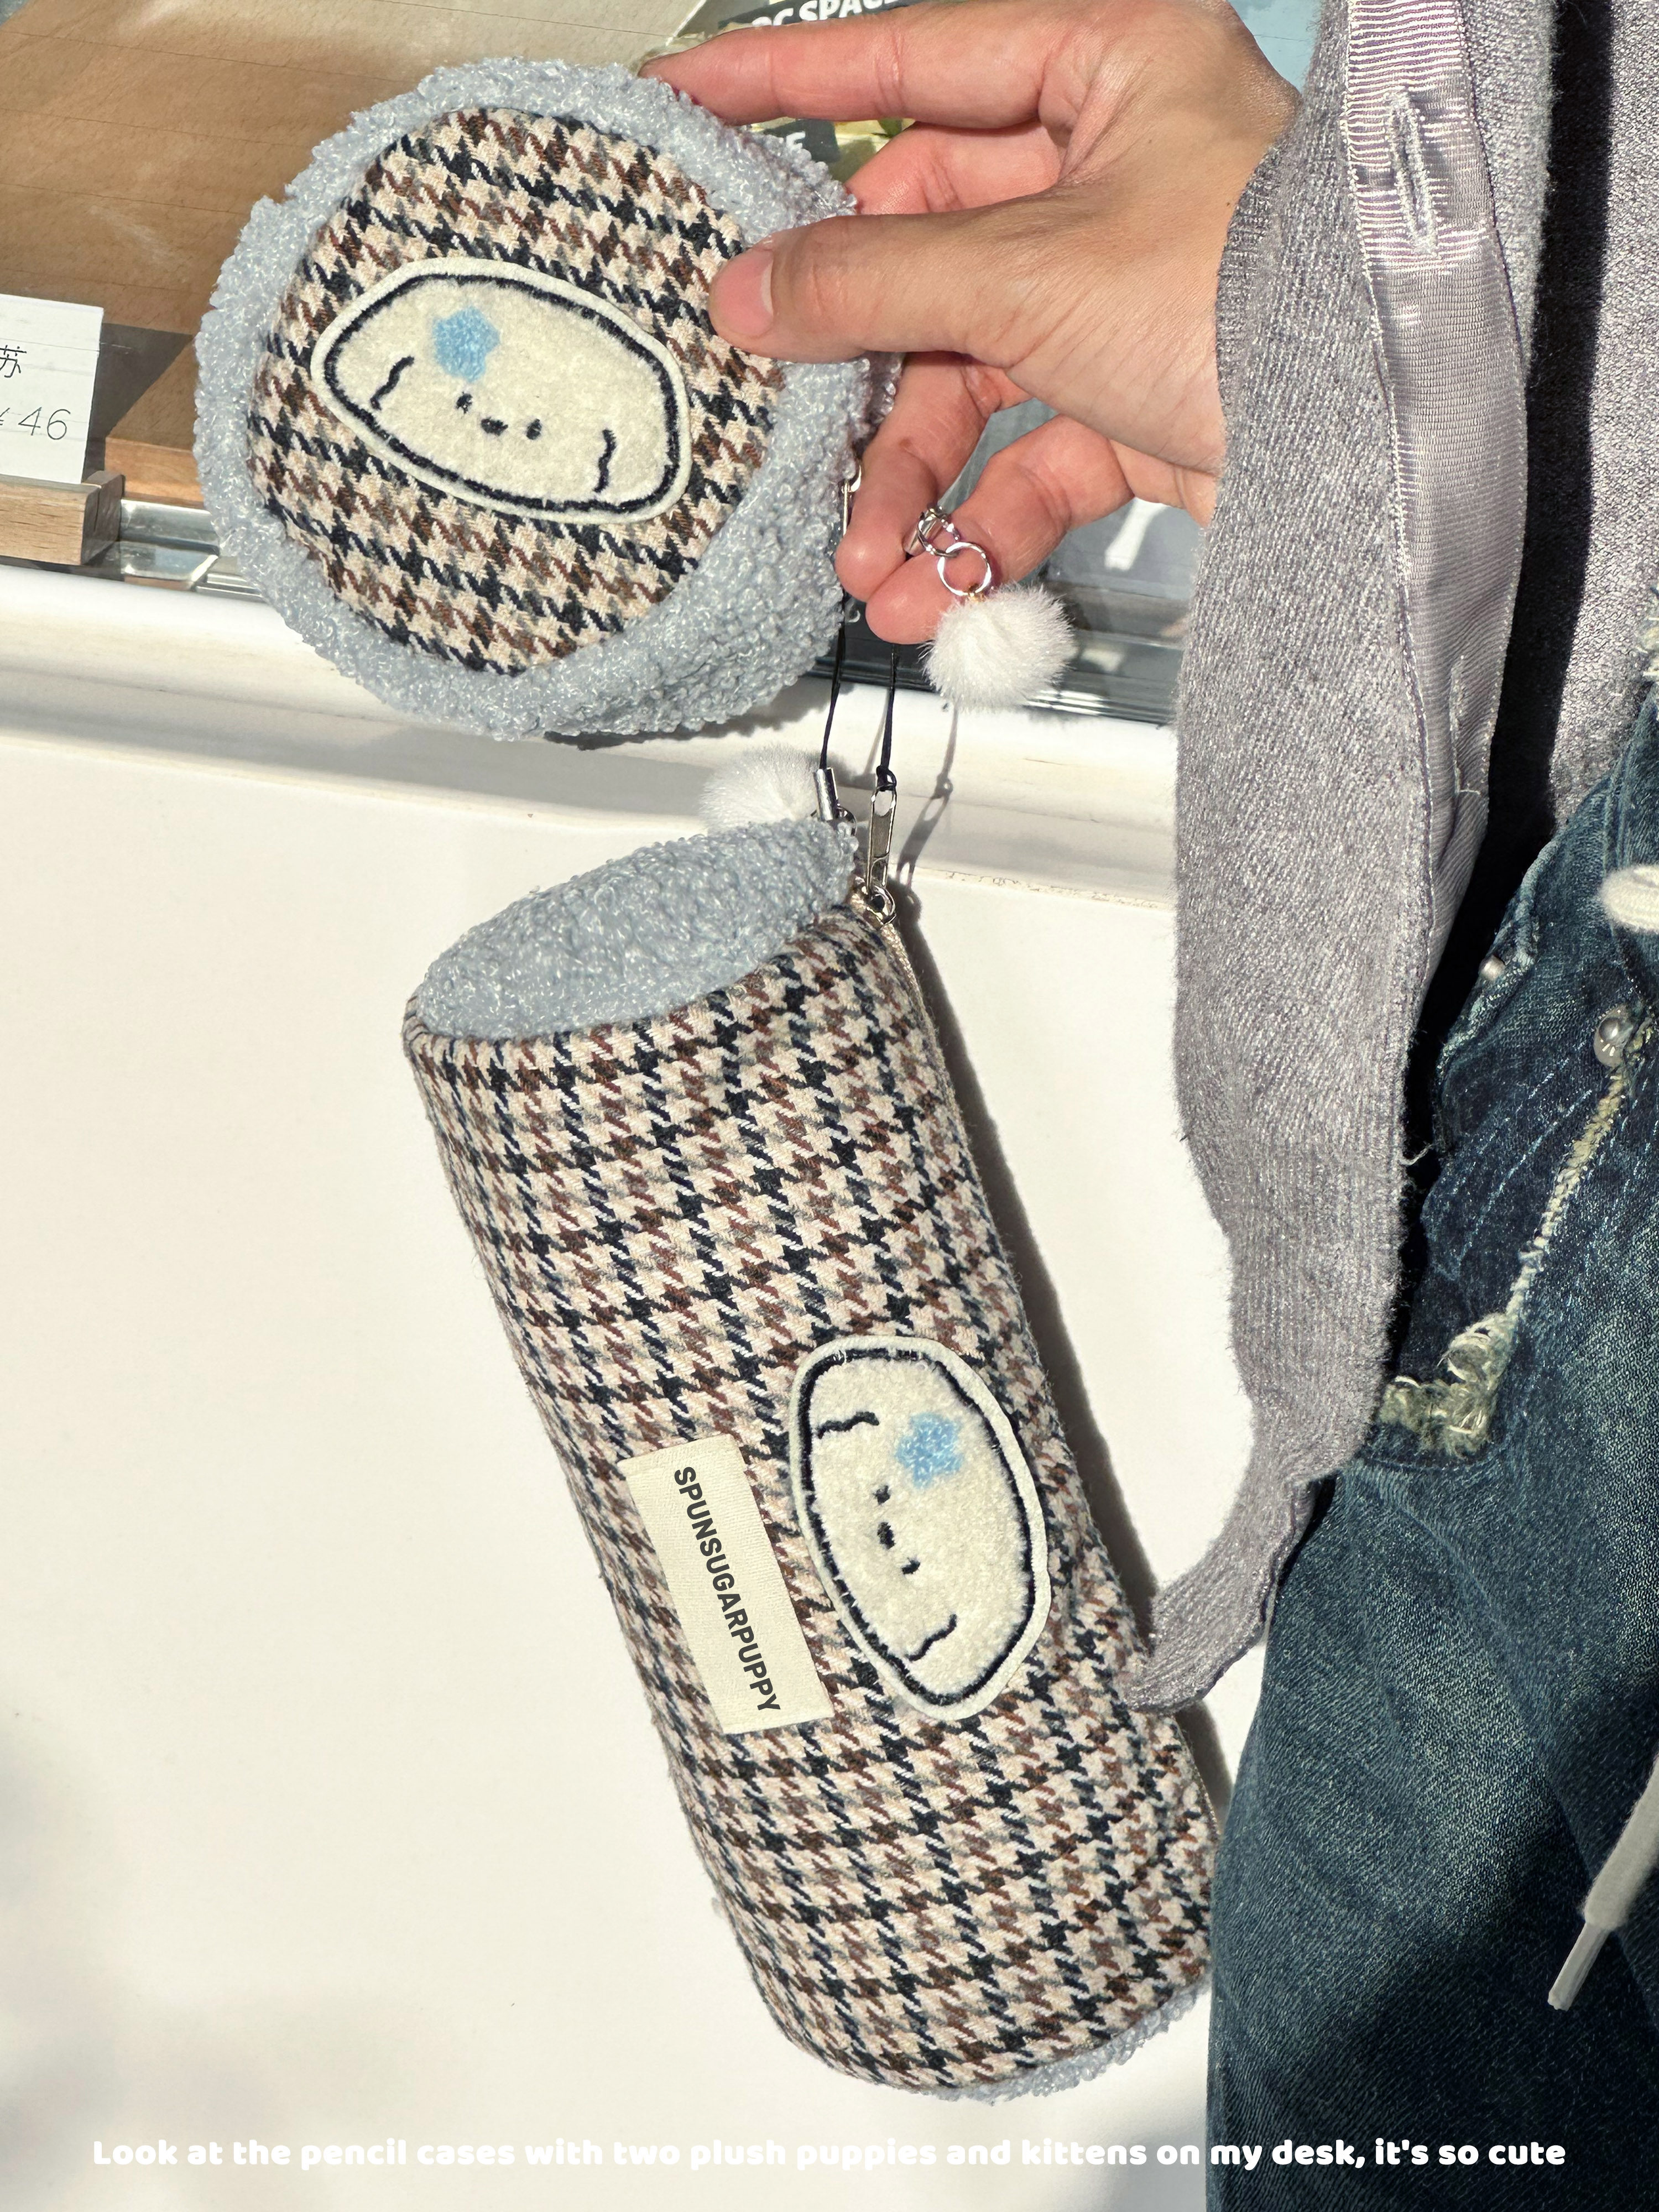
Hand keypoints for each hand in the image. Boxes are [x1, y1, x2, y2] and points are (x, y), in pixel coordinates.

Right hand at [644, 0, 1293, 641]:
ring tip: (867, 563)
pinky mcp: (1140, 400)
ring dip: (909, 482)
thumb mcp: (1027, 270)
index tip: (692, 105)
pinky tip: (934, 588)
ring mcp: (1123, 291)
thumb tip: (751, 289)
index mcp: (1104, 65)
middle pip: (927, 256)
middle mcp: (1113, 170)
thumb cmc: (1254, 293)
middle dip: (858, 371)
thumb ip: (873, 281)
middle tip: (783, 417)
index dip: (791, 86)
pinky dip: (978, 525)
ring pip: (970, 378)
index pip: (912, 60)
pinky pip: (1029, 459)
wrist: (1376, 445)